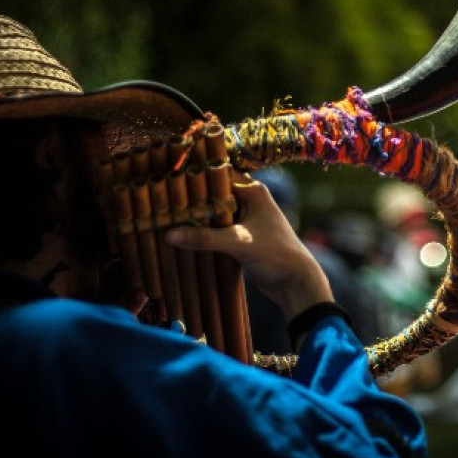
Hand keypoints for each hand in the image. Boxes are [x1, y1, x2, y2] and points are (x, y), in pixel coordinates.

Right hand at [164, 173, 332, 319]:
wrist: (297, 283)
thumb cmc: (275, 254)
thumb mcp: (238, 242)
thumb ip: (205, 238)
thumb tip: (169, 235)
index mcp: (253, 191)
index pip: (218, 175)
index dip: (196, 176)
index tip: (168, 178)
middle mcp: (249, 201)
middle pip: (213, 195)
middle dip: (191, 200)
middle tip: (161, 201)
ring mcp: (245, 220)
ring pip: (214, 214)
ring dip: (196, 218)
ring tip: (165, 217)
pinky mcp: (241, 238)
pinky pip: (217, 230)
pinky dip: (203, 233)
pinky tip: (182, 237)